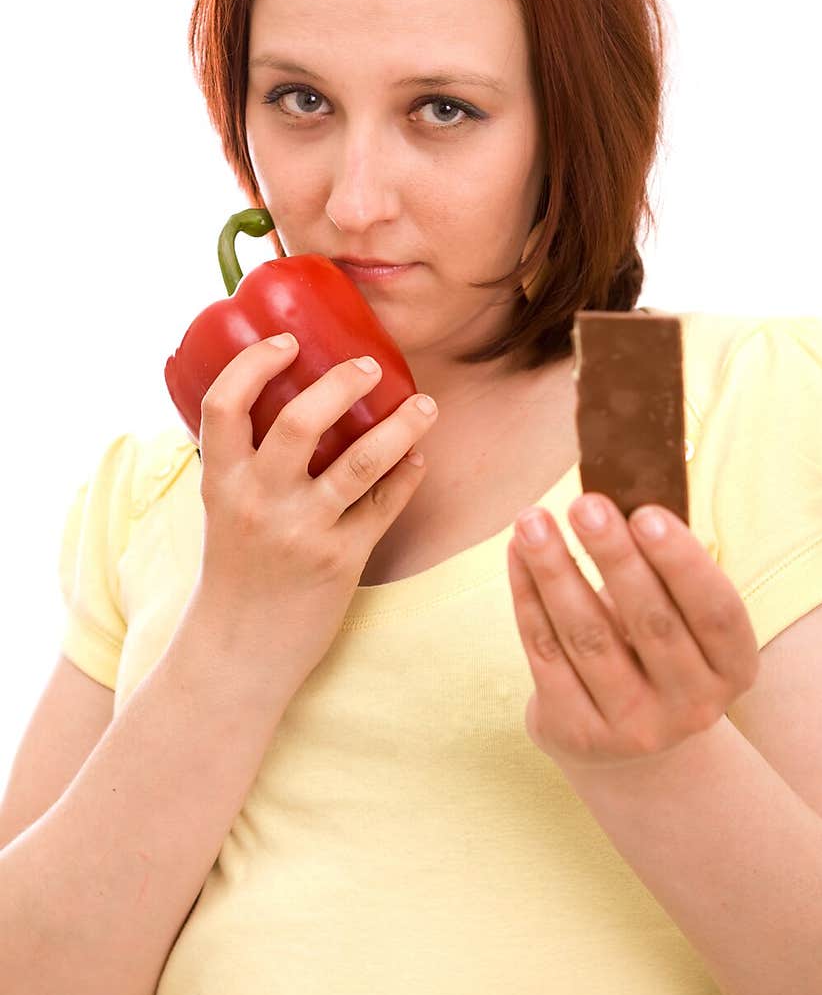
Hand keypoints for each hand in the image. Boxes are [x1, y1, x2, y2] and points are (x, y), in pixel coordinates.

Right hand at [193, 334, 438, 696]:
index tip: (287, 342)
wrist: (238, 652)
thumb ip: (245, 462)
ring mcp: (303, 531)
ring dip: (402, 426)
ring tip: (426, 405)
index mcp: (221, 481)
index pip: (225, 403)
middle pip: (301, 420)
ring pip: (362, 460)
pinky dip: (408, 475)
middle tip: (370, 367)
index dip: (256, 363)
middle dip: (343, 383)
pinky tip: (419, 458)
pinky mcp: (341, 560)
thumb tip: (278, 400)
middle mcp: (260, 500)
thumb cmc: (234, 572)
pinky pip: (386, 505)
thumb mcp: (222, 509)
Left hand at [507, 494, 758, 775]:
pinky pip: (545, 654)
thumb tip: (618, 497)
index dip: (683, 562)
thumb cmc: (656, 651)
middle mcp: (692, 706)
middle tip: (584, 504)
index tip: (645, 512)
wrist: (628, 746)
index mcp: (733, 668)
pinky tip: (518, 554)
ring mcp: (634, 728)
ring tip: (533, 520)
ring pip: (587, 637)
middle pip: (650, 623)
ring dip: (556, 570)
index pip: (716, 612)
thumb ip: (662, 570)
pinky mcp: (577, 733)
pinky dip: (527, 597)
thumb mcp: (680, 619)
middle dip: (614, 557)